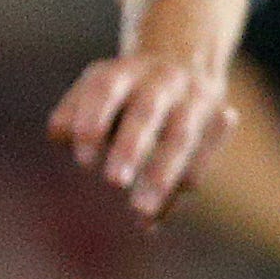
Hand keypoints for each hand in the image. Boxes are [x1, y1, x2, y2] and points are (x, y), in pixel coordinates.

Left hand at [46, 48, 235, 222]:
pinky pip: (202, 157)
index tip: (83, 161)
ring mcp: (194, 99)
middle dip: (130, 147)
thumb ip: (69, 114)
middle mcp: (160, 82)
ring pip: (180, 138)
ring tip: (141, 214)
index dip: (93, 122)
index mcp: (122, 72)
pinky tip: (154, 219)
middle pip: (146, 114)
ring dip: (162, 176)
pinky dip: (181, 186)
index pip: (104, 91)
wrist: (186, 59)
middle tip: (114, 182)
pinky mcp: (218, 119)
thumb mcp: (92, 89)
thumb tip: (60, 139)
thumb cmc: (123, 88)